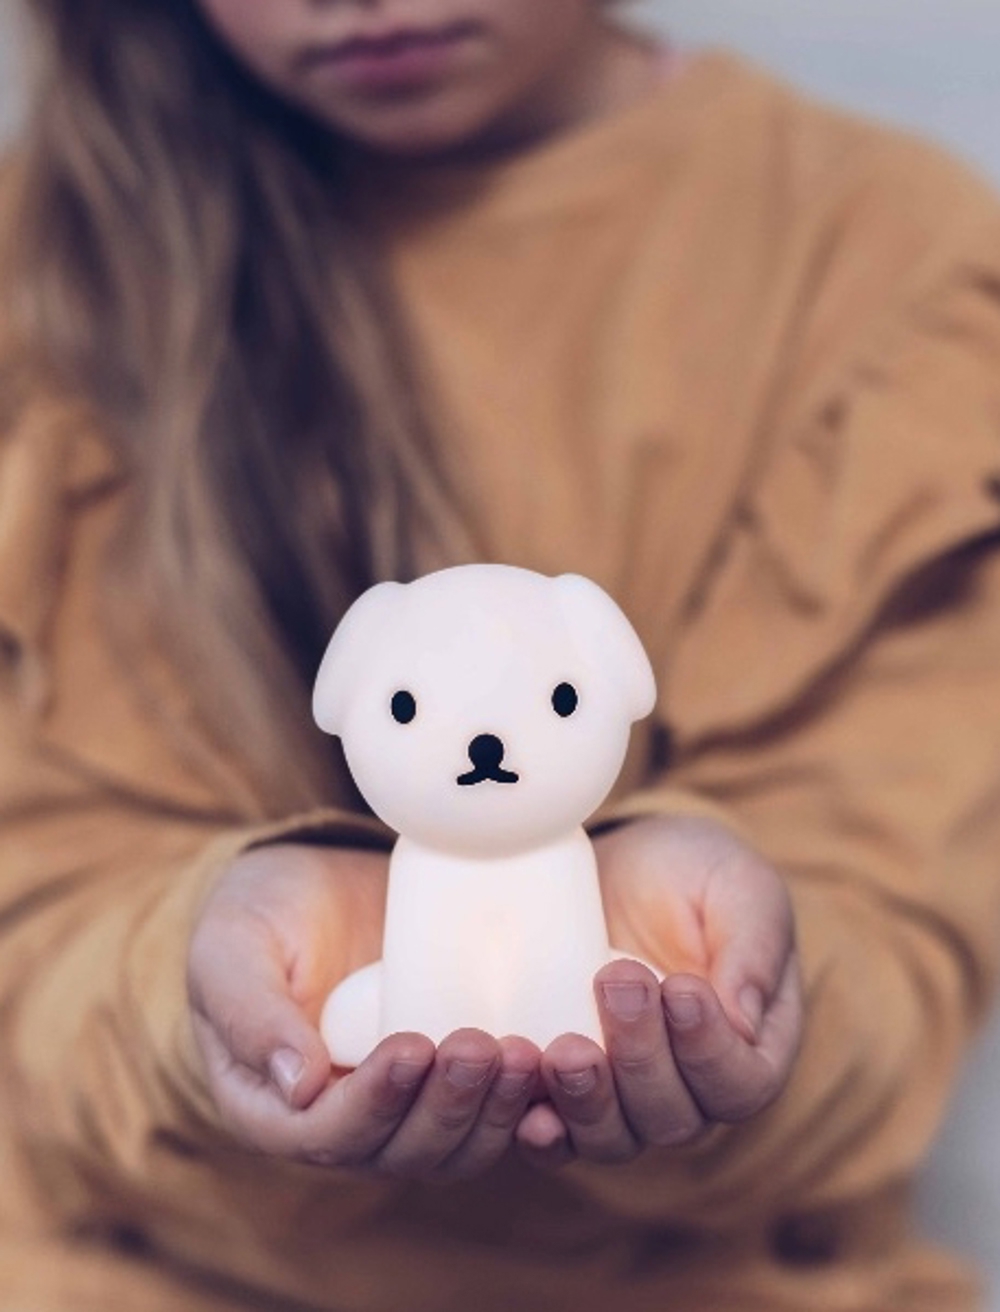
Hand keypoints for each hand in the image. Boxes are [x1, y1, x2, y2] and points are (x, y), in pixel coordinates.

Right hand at [187, 842, 539, 1180]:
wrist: (313, 885)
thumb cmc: (258, 914)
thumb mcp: (229, 949)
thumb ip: (249, 1014)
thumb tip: (300, 1087)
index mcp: (275, 1111)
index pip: (328, 1136)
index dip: (375, 1103)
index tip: (412, 1046)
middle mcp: (343, 1124)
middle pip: (403, 1150)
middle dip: (447, 1105)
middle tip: (478, 1045)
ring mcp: (403, 1106)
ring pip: (456, 1145)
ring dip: (493, 1110)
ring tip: (522, 1053)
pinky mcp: (449, 1079)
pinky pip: (490, 1112)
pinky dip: (524, 1102)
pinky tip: (554, 1065)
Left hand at [516, 815, 801, 1164]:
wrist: (623, 864)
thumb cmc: (695, 873)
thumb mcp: (739, 888)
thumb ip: (753, 949)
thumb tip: (743, 1026)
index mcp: (755, 1047)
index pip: (741, 1084)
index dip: (710, 1050)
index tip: (680, 988)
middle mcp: (693, 1089)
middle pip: (673, 1117)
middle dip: (641, 1057)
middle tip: (616, 982)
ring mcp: (626, 1096)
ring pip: (615, 1137)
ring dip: (588, 1100)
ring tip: (566, 1049)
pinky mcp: (569, 1088)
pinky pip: (558, 1134)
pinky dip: (543, 1132)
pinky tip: (525, 1111)